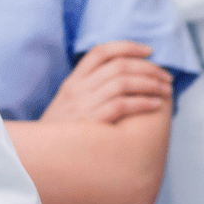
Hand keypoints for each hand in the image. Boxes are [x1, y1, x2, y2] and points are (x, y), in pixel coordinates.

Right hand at [40, 42, 172, 125]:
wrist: (38, 157)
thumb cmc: (61, 134)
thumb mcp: (67, 105)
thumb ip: (88, 91)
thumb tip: (123, 80)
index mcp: (72, 81)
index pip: (101, 52)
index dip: (127, 47)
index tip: (149, 51)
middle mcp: (78, 89)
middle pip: (118, 66)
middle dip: (148, 68)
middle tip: (166, 76)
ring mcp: (84, 104)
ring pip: (123, 83)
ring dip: (150, 84)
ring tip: (165, 90)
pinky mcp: (92, 122)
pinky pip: (122, 105)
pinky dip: (143, 102)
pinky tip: (155, 105)